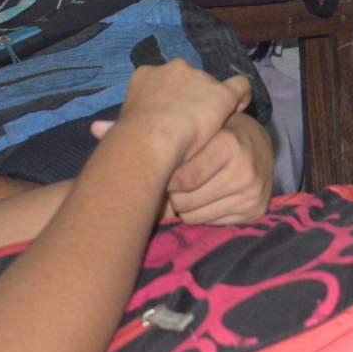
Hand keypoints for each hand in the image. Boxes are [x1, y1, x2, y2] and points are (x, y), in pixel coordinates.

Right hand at [105, 61, 250, 175]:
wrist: (151, 138)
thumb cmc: (128, 136)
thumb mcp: (117, 127)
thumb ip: (114, 125)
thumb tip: (95, 129)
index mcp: (145, 75)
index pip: (164, 81)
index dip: (170, 99)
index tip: (170, 118)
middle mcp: (173, 69)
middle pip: (188, 80)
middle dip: (191, 98)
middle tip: (190, 125)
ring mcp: (199, 78)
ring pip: (211, 86)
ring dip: (211, 102)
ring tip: (212, 126)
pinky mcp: (221, 92)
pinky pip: (239, 87)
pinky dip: (240, 97)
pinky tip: (238, 109)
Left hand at [105, 112, 273, 225]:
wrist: (252, 146)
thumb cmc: (206, 134)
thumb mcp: (184, 128)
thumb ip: (141, 128)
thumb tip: (95, 128)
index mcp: (227, 143)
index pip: (181, 180)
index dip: (166, 181)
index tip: (164, 175)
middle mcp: (245, 168)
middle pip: (185, 201)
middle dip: (172, 197)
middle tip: (171, 187)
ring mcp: (253, 190)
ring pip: (196, 216)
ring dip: (183, 209)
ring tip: (183, 194)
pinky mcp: (257, 208)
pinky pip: (214, 224)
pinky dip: (201, 217)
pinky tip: (199, 203)